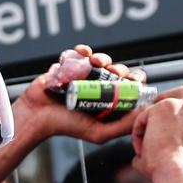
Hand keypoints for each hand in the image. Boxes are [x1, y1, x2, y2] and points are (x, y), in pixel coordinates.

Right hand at [13, 45, 143, 146]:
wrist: (38, 115)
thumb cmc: (66, 126)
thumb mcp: (99, 133)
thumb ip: (122, 126)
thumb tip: (145, 111)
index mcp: (107, 103)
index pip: (128, 88)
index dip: (134, 80)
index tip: (132, 79)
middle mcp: (97, 89)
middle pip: (118, 71)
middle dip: (120, 68)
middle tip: (114, 71)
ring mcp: (83, 77)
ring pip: (102, 60)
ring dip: (103, 57)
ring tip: (97, 62)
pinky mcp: (69, 67)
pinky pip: (81, 53)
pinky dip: (84, 50)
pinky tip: (84, 53)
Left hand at [132, 85, 182, 179]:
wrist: (179, 173)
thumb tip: (167, 139)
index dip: (182, 109)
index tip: (170, 118)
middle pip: (182, 92)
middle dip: (166, 101)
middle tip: (153, 116)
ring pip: (160, 107)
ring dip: (151, 124)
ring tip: (148, 146)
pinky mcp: (166, 106)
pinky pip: (144, 115)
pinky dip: (139, 131)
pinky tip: (143, 147)